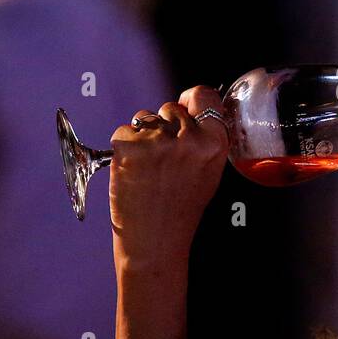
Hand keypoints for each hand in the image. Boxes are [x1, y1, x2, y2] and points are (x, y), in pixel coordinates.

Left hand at [108, 87, 228, 274]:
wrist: (154, 241)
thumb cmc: (180, 211)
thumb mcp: (209, 174)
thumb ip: (204, 141)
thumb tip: (190, 112)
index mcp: (214, 144)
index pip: (205, 97)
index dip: (192, 99)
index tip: (185, 103)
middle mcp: (189, 139)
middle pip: (171, 108)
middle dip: (163, 125)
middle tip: (161, 158)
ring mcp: (158, 141)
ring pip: (144, 118)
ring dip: (142, 136)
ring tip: (147, 169)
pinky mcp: (129, 146)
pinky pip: (123, 131)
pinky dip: (123, 148)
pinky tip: (132, 171)